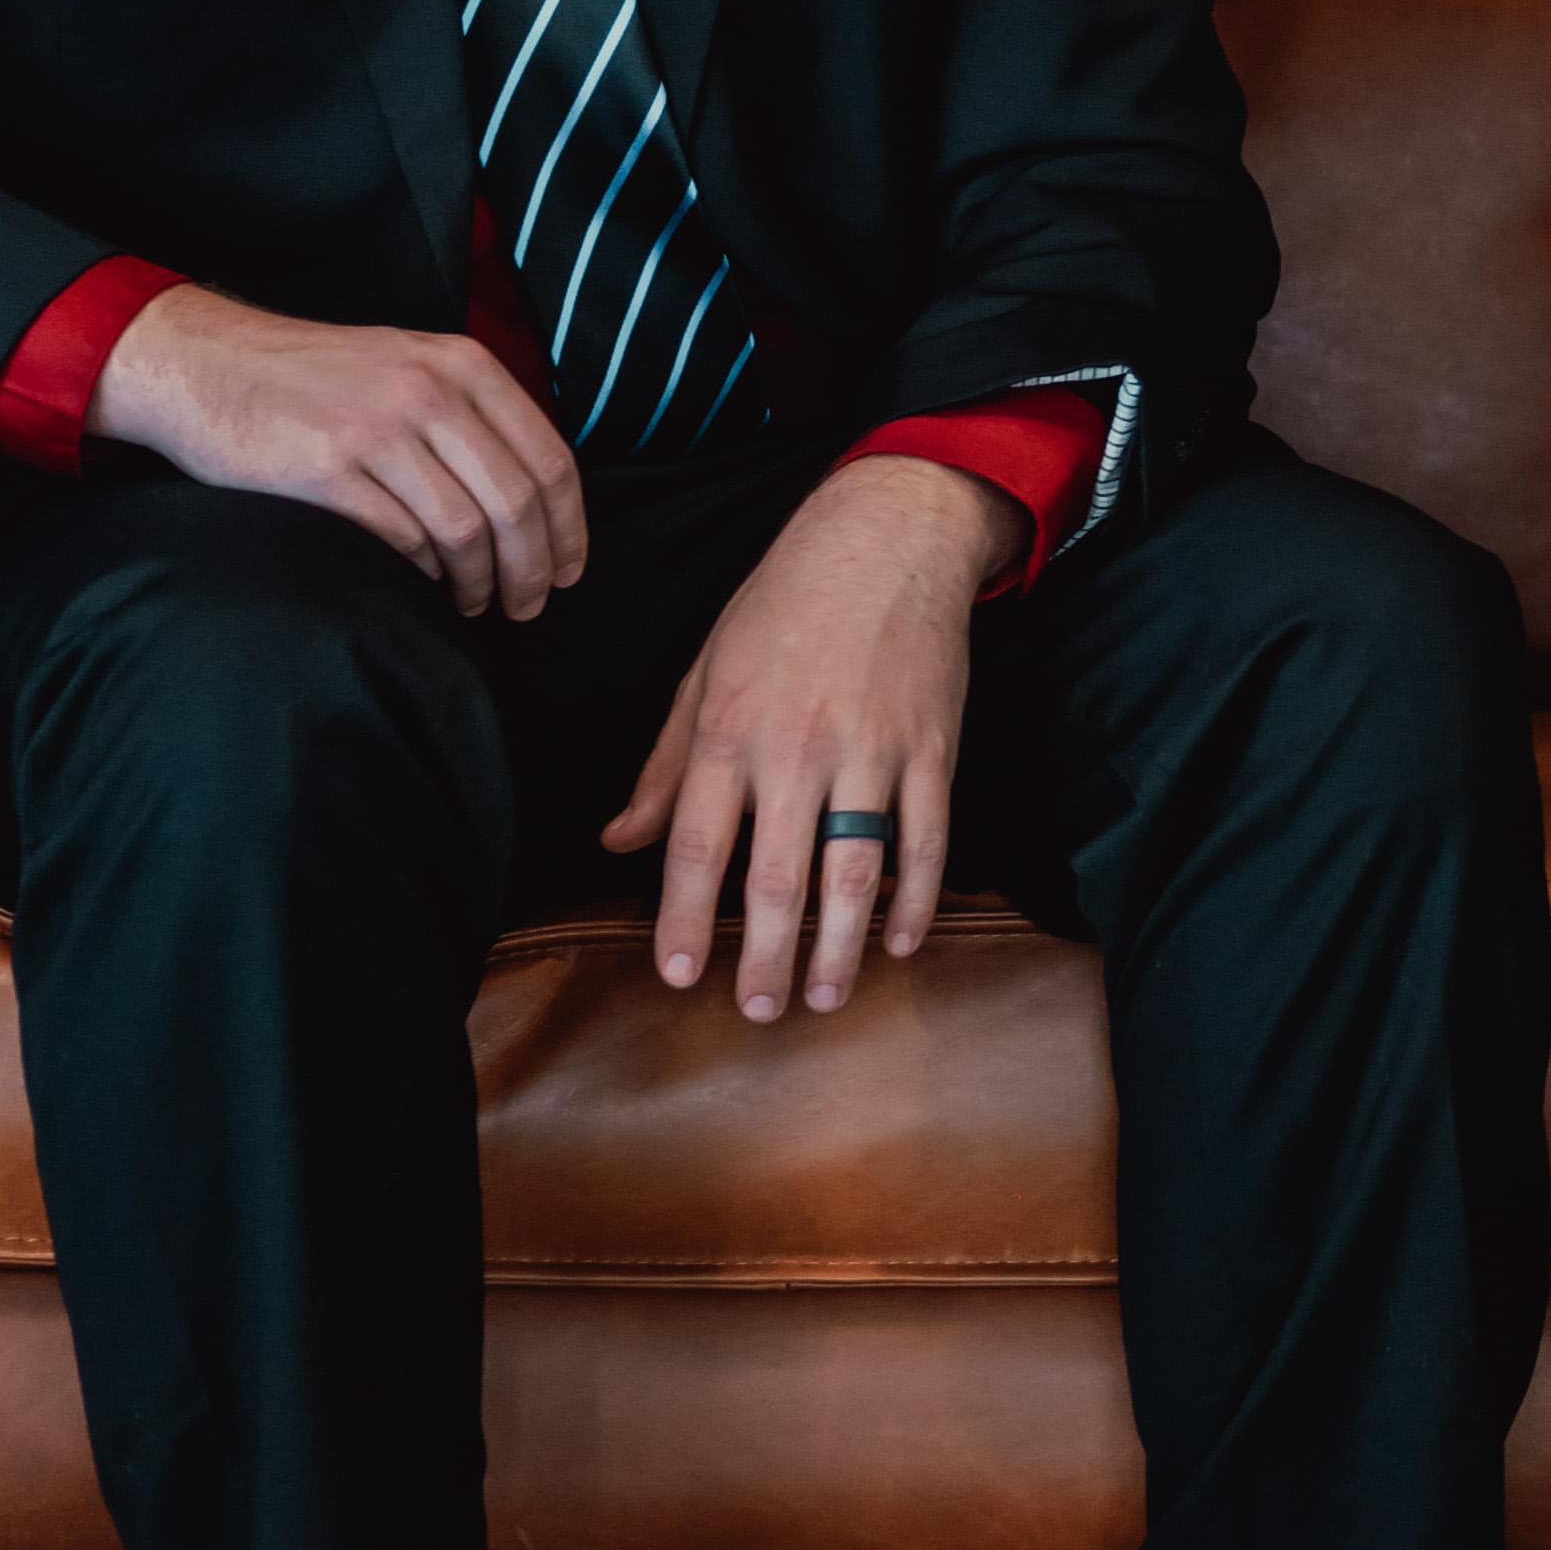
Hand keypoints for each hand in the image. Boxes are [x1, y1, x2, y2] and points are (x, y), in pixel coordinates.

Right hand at [91, 284, 589, 619]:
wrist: (204, 364)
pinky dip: (421, 572)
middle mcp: (428, 392)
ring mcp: (375, 430)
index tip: (569, 571)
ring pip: (465, 530)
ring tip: (474, 603)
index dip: (569, 529)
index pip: (550, 460)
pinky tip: (420, 582)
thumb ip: (473, 413)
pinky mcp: (323, 470)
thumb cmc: (314, 378)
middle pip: (516, 503)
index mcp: (463, 365)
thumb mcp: (410, 364)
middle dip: (533, 569)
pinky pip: (400, 540)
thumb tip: (536, 501)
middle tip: (527, 606)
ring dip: (479, 582)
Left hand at [599, 455, 1018, 1015]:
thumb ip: (665, 766)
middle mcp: (797, 749)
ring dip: (842, 945)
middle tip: (758, 1011)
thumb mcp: (704, 672)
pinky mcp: (932, 748)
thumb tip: (618, 842)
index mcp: (730, 731)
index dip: (686, 920)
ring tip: (830, 996)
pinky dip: (916, 897)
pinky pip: (926, 840)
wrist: (888, 537)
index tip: (677, 976)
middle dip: (766, 956)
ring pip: (855, 871)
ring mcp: (872, 751)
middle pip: (777, 877)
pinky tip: (900, 940)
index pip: (699, 846)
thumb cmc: (783, 602)